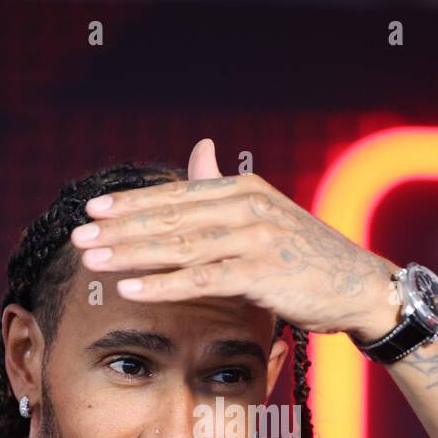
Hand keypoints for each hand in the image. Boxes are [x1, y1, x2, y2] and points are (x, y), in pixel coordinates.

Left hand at [69, 138, 402, 341]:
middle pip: (170, 217)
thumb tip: (199, 149)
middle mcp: (247, 206)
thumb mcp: (265, 214)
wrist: (358, 286)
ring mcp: (255, 238)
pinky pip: (200, 279)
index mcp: (244, 189)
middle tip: (78, 235)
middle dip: (119, 227)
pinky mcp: (261, 272)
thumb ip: (224, 187)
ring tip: (92, 259)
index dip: (131, 202)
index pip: (176, 194)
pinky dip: (161, 284)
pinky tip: (129, 288)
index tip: (93, 210)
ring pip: (179, 246)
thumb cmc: (307, 258)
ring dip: (130, 253)